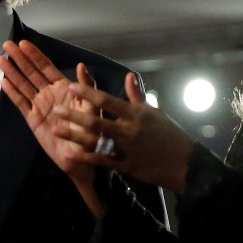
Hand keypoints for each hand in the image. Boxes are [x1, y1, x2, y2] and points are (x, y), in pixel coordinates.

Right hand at [0, 40, 102, 214]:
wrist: (82, 158)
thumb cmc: (91, 132)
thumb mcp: (92, 108)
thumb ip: (86, 88)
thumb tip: (82, 66)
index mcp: (64, 88)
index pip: (46, 67)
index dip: (35, 55)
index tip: (23, 43)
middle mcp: (50, 94)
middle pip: (31, 72)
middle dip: (20, 58)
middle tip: (6, 44)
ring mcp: (40, 106)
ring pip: (23, 85)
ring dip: (12, 72)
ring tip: (0, 59)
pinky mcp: (33, 119)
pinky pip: (21, 103)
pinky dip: (12, 92)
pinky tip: (3, 81)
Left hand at [54, 74, 194, 191]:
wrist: (186, 163)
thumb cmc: (171, 134)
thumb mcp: (155, 112)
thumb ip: (137, 96)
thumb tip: (128, 76)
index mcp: (136, 114)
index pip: (107, 100)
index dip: (88, 92)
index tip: (71, 86)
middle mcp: (129, 130)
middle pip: (96, 121)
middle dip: (74, 115)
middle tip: (56, 110)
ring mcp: (127, 149)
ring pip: (95, 142)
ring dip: (74, 136)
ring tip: (56, 130)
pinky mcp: (126, 166)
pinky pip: (102, 161)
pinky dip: (85, 157)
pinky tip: (70, 153)